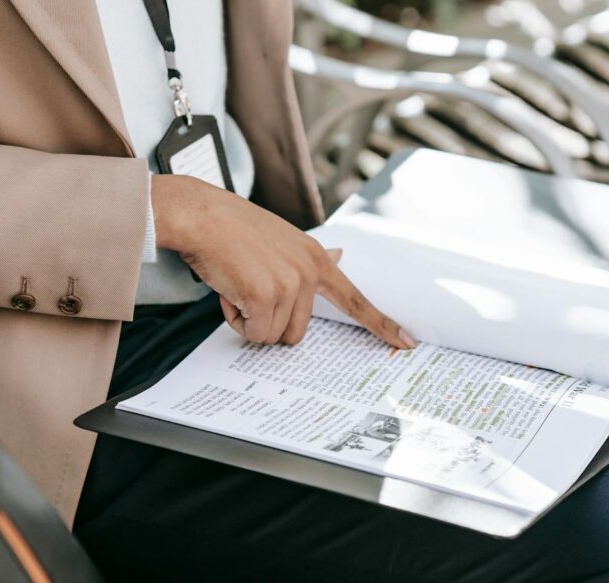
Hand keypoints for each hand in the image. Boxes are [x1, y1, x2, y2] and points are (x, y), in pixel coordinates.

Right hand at [151, 174, 414, 348]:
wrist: (201, 215)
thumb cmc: (233, 229)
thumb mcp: (283, 238)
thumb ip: (310, 258)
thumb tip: (340, 255)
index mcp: (317, 259)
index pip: (356, 299)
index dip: (381, 324)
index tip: (406, 342)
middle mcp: (309, 272)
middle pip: (297, 333)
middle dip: (267, 322)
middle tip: (249, 290)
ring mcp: (290, 285)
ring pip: (272, 336)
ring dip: (249, 321)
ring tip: (237, 285)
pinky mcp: (265, 296)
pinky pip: (252, 332)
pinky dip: (234, 319)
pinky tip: (228, 289)